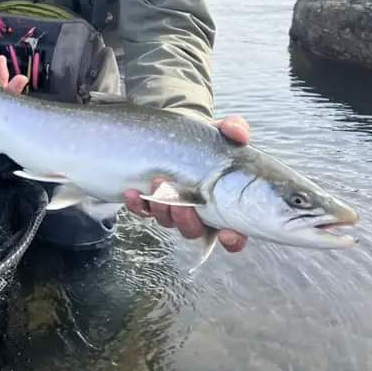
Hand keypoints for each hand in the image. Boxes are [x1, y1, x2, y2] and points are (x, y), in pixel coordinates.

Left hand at [123, 114, 251, 252]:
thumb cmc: (207, 139)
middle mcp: (198, 213)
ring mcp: (173, 210)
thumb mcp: (223, 131)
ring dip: (162, 209)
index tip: (226, 233)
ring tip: (158, 184)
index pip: (234, 234)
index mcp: (224, 205)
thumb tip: (238, 134)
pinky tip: (133, 192)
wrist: (177, 133)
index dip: (233, 239)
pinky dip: (137, 204)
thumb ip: (235, 130)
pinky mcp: (151, 202)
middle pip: (194, 230)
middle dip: (186, 220)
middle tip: (181, 203)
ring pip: (167, 222)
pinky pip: (143, 211)